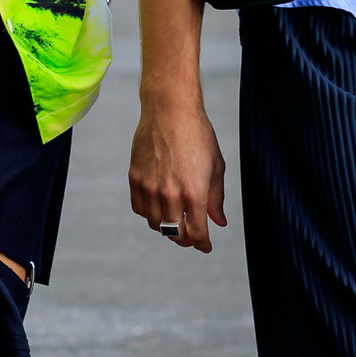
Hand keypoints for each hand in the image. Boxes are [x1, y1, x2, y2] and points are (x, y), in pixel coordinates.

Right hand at [129, 92, 225, 252]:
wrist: (170, 110)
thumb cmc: (198, 135)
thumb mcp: (216, 167)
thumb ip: (216, 199)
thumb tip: (219, 222)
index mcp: (195, 193)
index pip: (197, 233)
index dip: (202, 244)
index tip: (205, 246)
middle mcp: (171, 194)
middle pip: (175, 233)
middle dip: (185, 240)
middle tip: (191, 237)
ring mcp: (150, 187)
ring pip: (155, 224)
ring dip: (166, 228)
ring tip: (175, 222)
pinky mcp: (135, 177)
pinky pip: (139, 208)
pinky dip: (149, 214)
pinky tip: (158, 208)